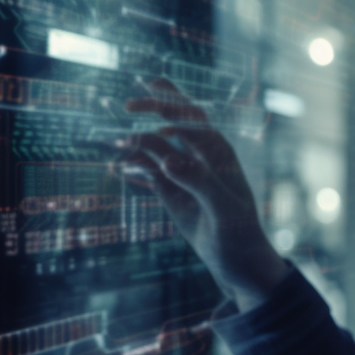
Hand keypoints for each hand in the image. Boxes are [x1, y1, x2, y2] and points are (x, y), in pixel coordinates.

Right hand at [120, 78, 287, 311]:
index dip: (168, 100)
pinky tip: (115, 170)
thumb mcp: (222, 207)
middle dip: (151, 109)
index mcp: (217, 151)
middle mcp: (199, 157)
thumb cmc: (240, 231)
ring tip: (115, 148)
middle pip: (172, 122)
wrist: (239, 262)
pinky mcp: (172, 194)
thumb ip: (198, 181)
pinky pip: (148, 175)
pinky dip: (133, 171)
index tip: (145, 92)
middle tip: (125, 107)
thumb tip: (167, 160)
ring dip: (136, 145)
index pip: (191, 115)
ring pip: (155, 150)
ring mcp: (184, 174)